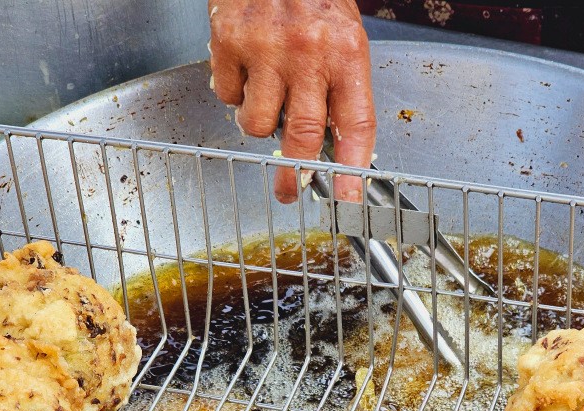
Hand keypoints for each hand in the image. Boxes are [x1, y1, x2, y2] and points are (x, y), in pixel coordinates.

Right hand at [208, 0, 375, 202]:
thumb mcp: (342, 37)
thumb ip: (339, 89)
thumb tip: (333, 147)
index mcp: (347, 53)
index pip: (356, 125)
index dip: (352, 170)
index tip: (348, 199)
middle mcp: (308, 53)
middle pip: (303, 136)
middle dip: (293, 176)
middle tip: (287, 192)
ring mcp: (265, 48)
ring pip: (259, 124)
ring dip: (260, 124)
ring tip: (266, 97)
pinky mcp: (228, 42)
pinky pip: (228, 96)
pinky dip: (234, 92)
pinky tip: (245, 68)